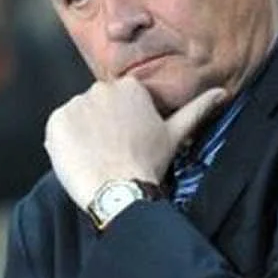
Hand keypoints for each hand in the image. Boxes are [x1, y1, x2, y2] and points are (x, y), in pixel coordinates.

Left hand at [44, 77, 226, 210]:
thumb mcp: (176, 134)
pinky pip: (58, 129)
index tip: (126, 140)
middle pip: (96, 106)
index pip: (119, 100)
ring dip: (82, 133)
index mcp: (129, 87)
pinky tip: (80, 157)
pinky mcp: (55, 121)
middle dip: (101, 125)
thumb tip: (222, 92)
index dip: (121, 122)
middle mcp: (100, 88)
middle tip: (111, 151)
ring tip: (96, 157)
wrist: (119, 190)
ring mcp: (75, 104)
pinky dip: (65, 142)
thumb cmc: (148, 163)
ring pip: (77, 118)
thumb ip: (197, 109)